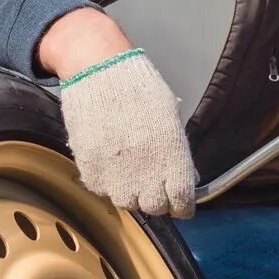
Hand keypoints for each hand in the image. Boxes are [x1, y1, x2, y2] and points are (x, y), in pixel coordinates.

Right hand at [57, 49, 197, 217]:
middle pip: (155, 207)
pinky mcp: (91, 171)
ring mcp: (116, 175)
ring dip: (130, 191)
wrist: (98, 71)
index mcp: (172, 159)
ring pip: (127, 202)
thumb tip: (188, 176)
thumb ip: (179, 152)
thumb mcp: (169, 117)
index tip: (179, 201)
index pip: (182, 202)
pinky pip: (102, 189)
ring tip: (128, 169)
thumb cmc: (138, 87)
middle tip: (152, 181)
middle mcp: (145, 173)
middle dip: (157, 198)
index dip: (182, 204)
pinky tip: (109, 160)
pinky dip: (107, 180)